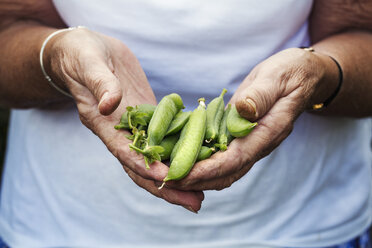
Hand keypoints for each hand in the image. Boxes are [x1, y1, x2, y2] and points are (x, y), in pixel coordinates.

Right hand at [45, 28, 203, 211]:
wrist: (87, 51)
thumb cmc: (81, 55)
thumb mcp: (88, 63)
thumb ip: (100, 83)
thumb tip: (109, 104)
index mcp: (103, 123)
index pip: (125, 152)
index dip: (146, 167)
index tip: (169, 178)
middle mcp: (120, 132)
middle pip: (144, 167)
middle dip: (168, 187)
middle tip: (196, 203)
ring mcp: (136, 127)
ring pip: (157, 159)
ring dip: (178, 177)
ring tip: (202, 194)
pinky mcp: (148, 117)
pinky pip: (166, 139)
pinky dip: (180, 153)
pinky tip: (200, 161)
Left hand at [166, 48, 338, 190]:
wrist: (303, 77)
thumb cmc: (291, 73)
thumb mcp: (277, 77)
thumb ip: (260, 95)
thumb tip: (242, 111)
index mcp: (267, 132)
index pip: (235, 160)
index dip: (207, 170)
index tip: (181, 175)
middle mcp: (258, 144)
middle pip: (226, 173)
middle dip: (196, 180)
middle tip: (166, 181)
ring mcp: (250, 143)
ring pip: (223, 170)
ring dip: (197, 176)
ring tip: (169, 176)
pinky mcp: (241, 137)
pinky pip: (221, 157)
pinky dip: (202, 162)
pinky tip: (182, 158)